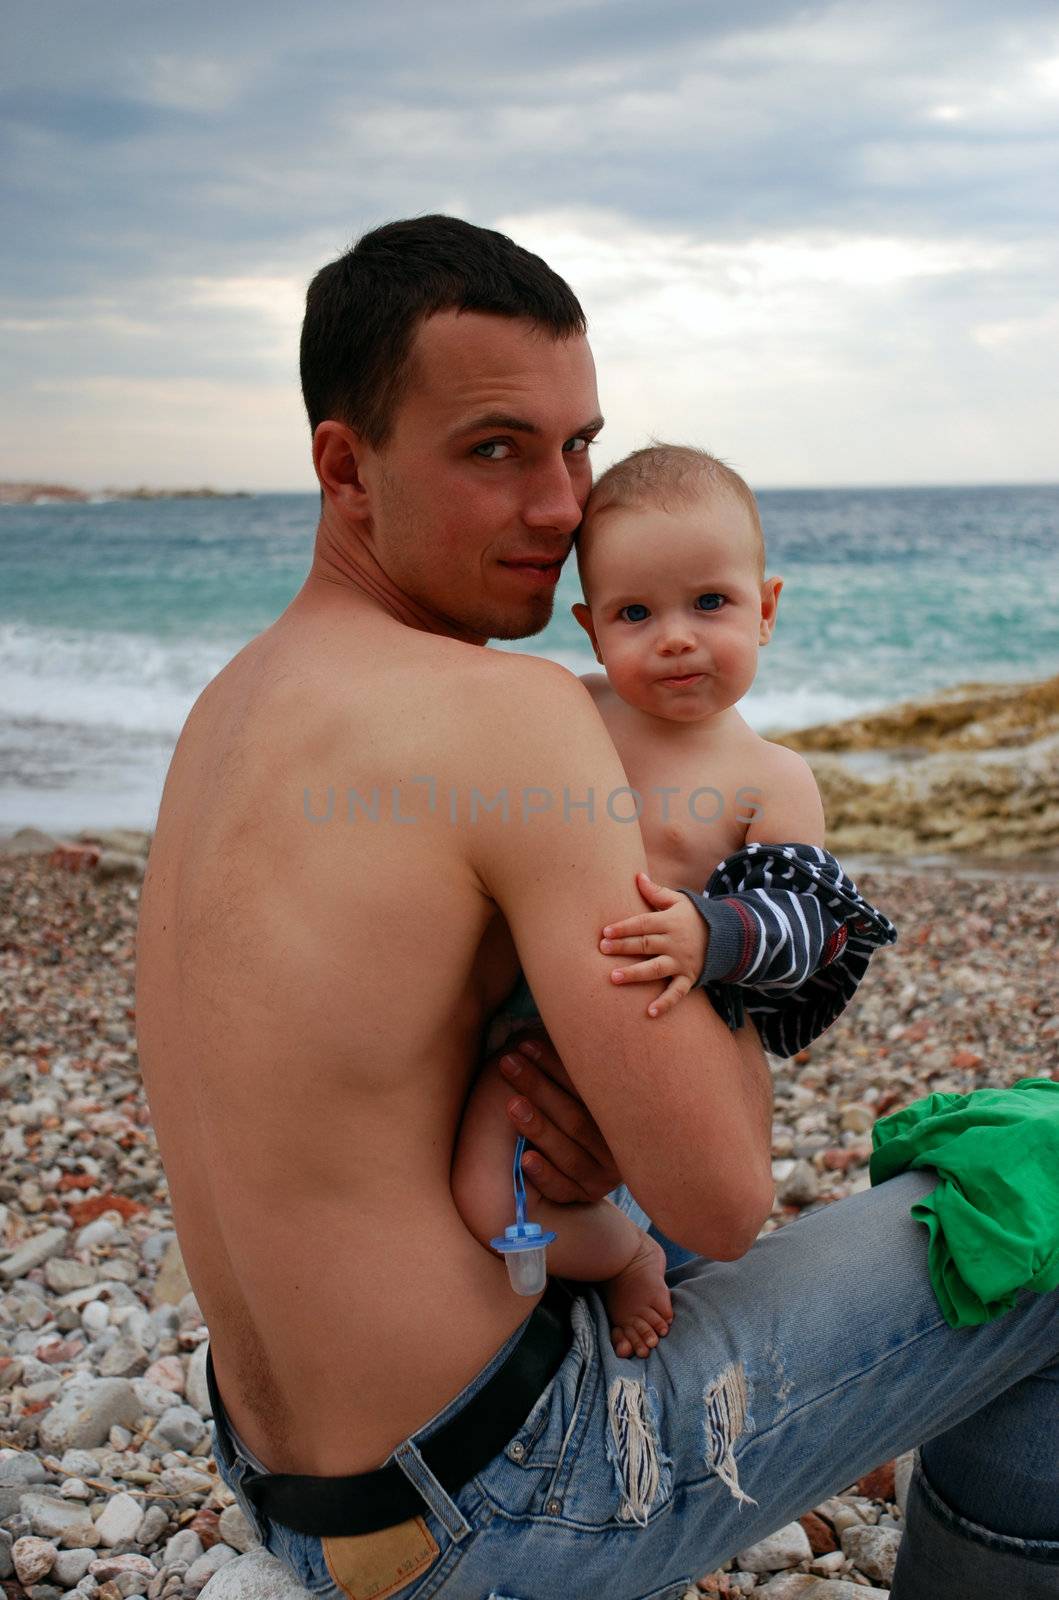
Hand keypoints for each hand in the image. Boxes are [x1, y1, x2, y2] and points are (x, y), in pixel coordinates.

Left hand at [497, 1032, 621, 1203]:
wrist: (598, 1173)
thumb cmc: (582, 1114)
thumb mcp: (586, 1090)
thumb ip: (579, 1064)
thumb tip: (557, 1010)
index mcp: (621, 1113)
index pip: (586, 1087)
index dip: (555, 1064)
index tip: (525, 1044)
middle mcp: (617, 1145)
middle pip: (575, 1117)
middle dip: (539, 1087)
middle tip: (508, 1063)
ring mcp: (604, 1175)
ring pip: (569, 1152)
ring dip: (538, 1127)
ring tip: (511, 1105)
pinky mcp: (586, 1199)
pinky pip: (564, 1189)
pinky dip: (544, 1175)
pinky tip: (524, 1160)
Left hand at [599, 871, 707, 1017]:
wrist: (727, 936)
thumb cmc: (694, 917)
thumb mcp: (679, 901)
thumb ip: (656, 892)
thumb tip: (637, 876)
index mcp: (669, 922)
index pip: (643, 923)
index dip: (624, 927)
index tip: (605, 932)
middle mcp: (674, 942)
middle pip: (645, 945)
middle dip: (623, 947)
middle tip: (602, 950)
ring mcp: (681, 962)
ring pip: (655, 969)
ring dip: (635, 974)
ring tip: (614, 978)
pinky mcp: (688, 977)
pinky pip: (677, 992)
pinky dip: (665, 1003)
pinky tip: (649, 1012)